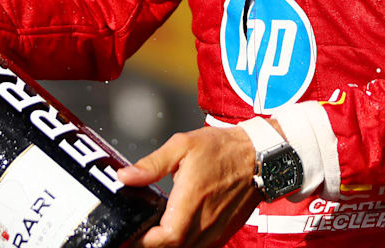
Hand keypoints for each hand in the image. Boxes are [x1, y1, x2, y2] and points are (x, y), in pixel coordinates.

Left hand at [117, 127, 260, 247]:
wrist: (259, 157)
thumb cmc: (223, 149)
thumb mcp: (182, 146)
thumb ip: (151, 165)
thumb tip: (125, 176)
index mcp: (191, 202)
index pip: (163, 239)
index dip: (142, 241)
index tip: (128, 232)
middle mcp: (204, 223)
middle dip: (149, 244)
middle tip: (134, 231)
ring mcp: (215, 232)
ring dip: (166, 244)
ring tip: (150, 231)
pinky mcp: (222, 234)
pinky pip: (198, 247)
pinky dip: (183, 243)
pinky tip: (174, 229)